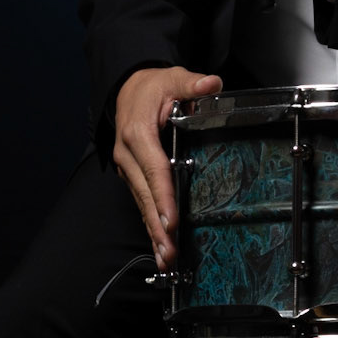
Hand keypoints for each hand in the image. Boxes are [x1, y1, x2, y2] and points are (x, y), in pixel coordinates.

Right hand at [112, 65, 222, 263]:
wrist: (128, 89)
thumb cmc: (154, 87)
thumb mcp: (174, 78)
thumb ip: (192, 83)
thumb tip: (210, 83)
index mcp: (138, 133)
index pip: (154, 169)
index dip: (163, 195)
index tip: (172, 221)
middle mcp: (128, 154)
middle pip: (145, 194)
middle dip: (158, 225)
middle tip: (171, 252)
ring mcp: (127, 168)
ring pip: (141, 203)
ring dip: (153, 232)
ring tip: (166, 259)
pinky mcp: (132, 176)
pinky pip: (142, 203)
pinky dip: (150, 226)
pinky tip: (160, 248)